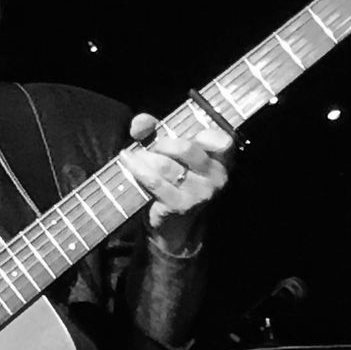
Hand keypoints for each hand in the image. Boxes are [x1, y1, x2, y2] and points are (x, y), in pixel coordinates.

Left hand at [125, 112, 232, 242]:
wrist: (173, 226)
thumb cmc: (174, 181)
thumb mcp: (171, 151)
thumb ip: (155, 129)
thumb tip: (139, 123)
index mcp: (221, 159)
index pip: (220, 139)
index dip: (196, 131)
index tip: (178, 133)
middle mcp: (216, 176)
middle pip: (185, 148)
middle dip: (161, 144)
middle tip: (150, 148)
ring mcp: (200, 193)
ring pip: (166, 165)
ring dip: (144, 157)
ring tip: (133, 156)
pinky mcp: (180, 205)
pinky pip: (154, 181)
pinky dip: (137, 169)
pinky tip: (129, 162)